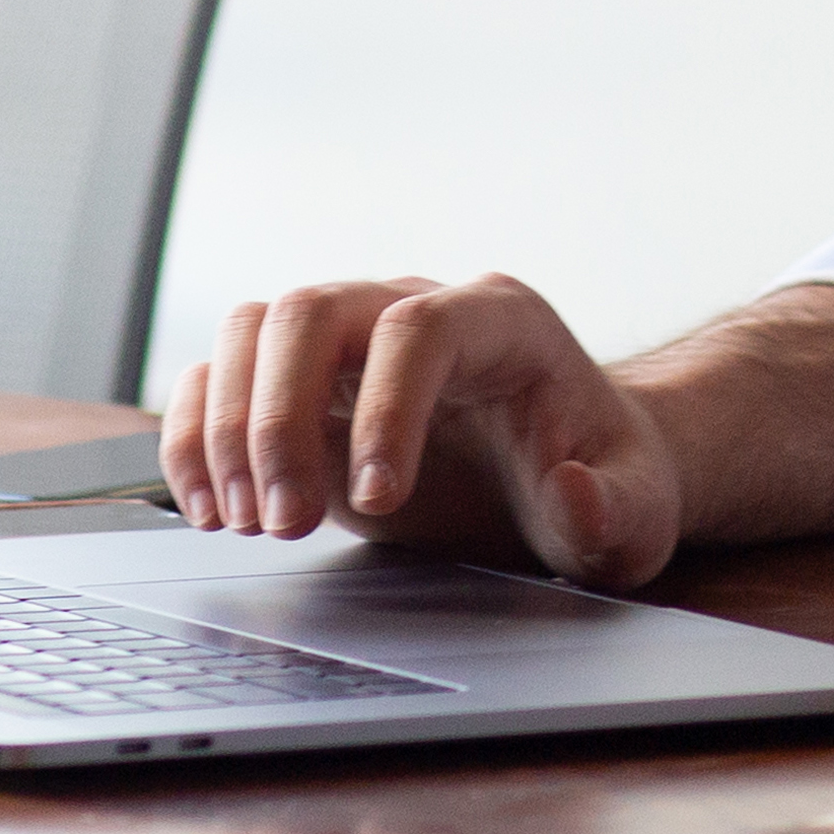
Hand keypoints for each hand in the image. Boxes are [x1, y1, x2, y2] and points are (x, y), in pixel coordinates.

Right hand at [160, 271, 683, 586]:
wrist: (569, 477)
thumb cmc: (605, 482)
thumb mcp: (636, 512)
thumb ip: (615, 510)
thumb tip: (572, 490)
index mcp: (503, 322)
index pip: (420, 327)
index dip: (386, 407)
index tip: (378, 502)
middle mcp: (412, 308)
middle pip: (313, 310)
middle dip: (280, 418)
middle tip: (285, 525)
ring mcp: (350, 341)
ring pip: (254, 329)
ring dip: (230, 427)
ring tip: (245, 523)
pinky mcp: (303, 386)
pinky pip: (221, 374)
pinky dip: (197, 434)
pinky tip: (211, 508)